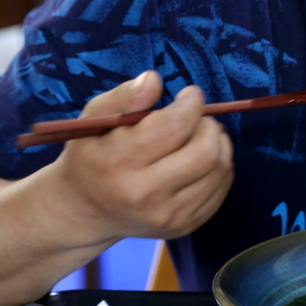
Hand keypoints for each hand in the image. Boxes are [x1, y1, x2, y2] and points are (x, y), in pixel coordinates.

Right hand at [53, 71, 232, 240]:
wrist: (84, 211)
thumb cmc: (92, 155)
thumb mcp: (96, 119)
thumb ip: (124, 96)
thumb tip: (154, 80)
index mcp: (119, 163)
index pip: (175, 127)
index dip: (191, 104)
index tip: (190, 95)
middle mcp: (145, 195)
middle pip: (205, 152)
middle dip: (209, 125)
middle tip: (198, 117)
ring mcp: (168, 216)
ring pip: (219, 170)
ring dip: (219, 143)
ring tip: (202, 134)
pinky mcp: (185, 226)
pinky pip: (221, 188)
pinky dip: (220, 166)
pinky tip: (202, 158)